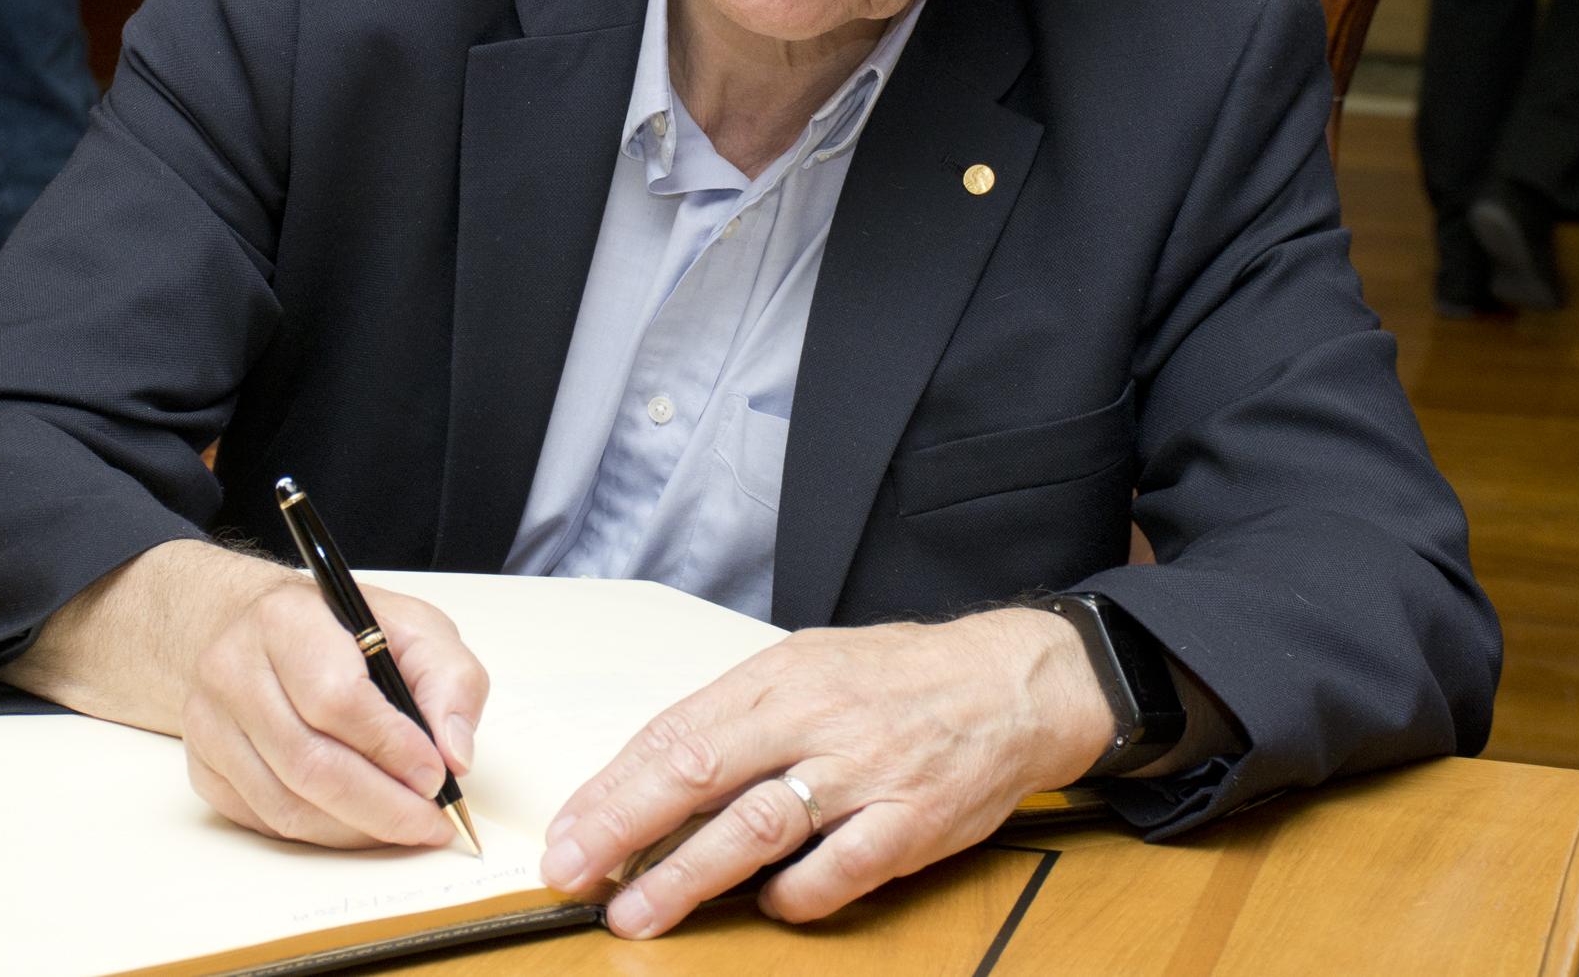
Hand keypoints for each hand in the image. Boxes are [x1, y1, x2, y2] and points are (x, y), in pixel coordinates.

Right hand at [1, 539, 489, 849]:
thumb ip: (445, 675)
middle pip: (308, 760)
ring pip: (281, 800)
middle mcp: (234, 669)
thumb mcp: (404, 618)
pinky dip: (313, 831)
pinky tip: (353, 824)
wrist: (222, 622)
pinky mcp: (200, 764)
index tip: (439, 775)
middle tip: (428, 824)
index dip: (394, 745)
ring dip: (352, 828)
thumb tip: (456, 749)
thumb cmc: (332, 620)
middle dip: (380, 804)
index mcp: (285, 616)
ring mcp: (208, 722)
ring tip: (403, 830)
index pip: (338, 692)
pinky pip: (257, 816)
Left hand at [537, 610, 1111, 938]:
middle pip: (700, 775)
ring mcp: (864, 773)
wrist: (1011, 683)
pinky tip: (765, 906)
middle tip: (572, 872)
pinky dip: (793, 896)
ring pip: (757, 829)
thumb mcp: (808, 665)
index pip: (676, 733)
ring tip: (637, 913)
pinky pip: (838, 872)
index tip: (567, 830)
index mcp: (780, 676)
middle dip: (623, 829)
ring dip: (687, 877)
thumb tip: (654, 772)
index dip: (612, 788)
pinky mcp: (911, 823)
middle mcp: (816, 719)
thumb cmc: (899, 677)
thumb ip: (738, 715)